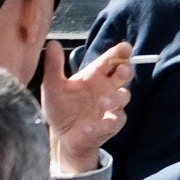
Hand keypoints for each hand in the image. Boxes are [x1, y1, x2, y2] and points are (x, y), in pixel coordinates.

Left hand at [41, 40, 131, 175]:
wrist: (61, 136)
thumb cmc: (60, 108)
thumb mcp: (52, 86)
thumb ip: (54, 66)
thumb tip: (52, 43)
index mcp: (95, 75)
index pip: (111, 60)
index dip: (120, 53)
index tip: (125, 48)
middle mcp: (107, 89)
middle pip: (124, 75)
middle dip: (126, 71)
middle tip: (122, 70)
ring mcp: (111, 107)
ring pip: (123, 97)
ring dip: (115, 98)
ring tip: (102, 101)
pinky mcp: (110, 126)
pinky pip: (113, 122)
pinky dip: (103, 124)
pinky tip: (89, 127)